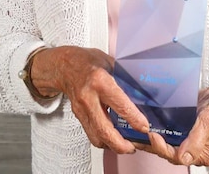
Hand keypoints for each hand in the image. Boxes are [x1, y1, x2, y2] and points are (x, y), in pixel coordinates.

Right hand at [31, 46, 149, 153]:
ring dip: (113, 146)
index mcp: (100, 81)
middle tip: (135, 146)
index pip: (120, 105)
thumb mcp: (110, 62)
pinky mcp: (78, 117)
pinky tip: (114, 139)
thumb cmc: (89, 61)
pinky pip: (92, 134)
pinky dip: (104, 140)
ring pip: (97, 137)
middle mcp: (88, 97)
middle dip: (121, 144)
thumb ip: (125, 78)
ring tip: (127, 146)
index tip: (144, 127)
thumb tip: (144, 92)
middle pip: (105, 130)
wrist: (64, 65)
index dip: (134, 119)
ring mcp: (81, 109)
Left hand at [133, 81, 208, 166]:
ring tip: (135, 134)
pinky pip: (169, 135)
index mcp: (204, 154)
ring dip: (152, 142)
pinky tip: (146, 127)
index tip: (153, 136)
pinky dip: (158, 133)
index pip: (179, 157)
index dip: (163, 149)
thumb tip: (183, 159)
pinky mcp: (184, 132)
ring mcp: (188, 142)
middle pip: (170, 153)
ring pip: (167, 146)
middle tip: (140, 133)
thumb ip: (196, 141)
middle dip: (154, 145)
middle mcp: (195, 151)